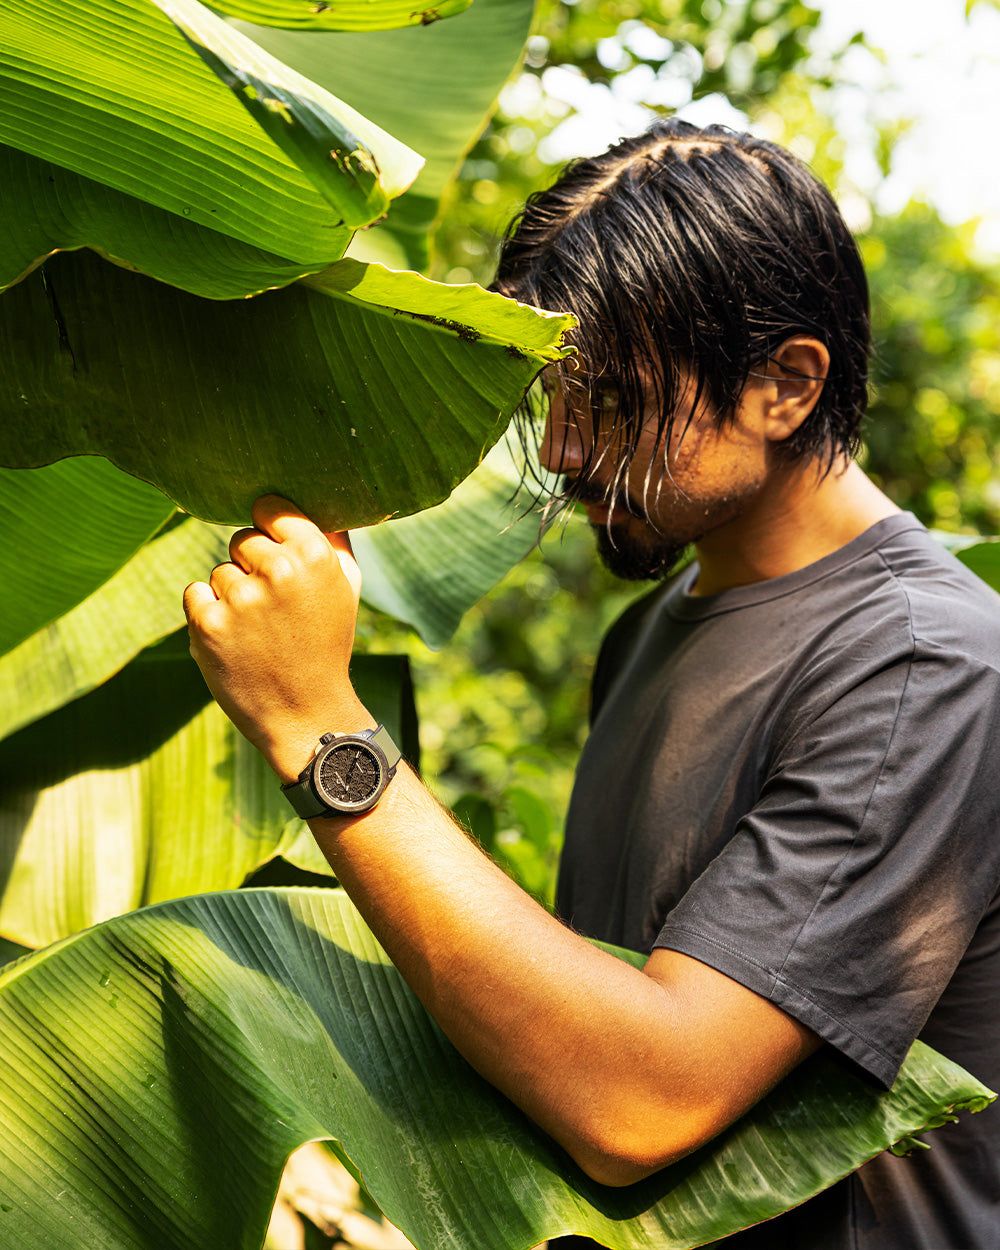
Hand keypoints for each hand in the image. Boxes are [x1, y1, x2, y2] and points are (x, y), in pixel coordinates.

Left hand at [183, 494, 370, 780]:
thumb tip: (320, 497)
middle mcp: (277, 570)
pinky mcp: (207, 624)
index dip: (270, 529)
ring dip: (231, 596)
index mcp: (313, 554)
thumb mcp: (346, 589)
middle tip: (274, 608)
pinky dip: (208, 615)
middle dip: (251, 567)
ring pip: (219, 571)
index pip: (270, 507)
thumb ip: (332, 540)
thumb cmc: (326, 645)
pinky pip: (196, 594)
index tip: (275, 550)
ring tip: (258, 632)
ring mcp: (240, 598)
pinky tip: (235, 641)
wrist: (306, 714)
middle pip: (241, 539)